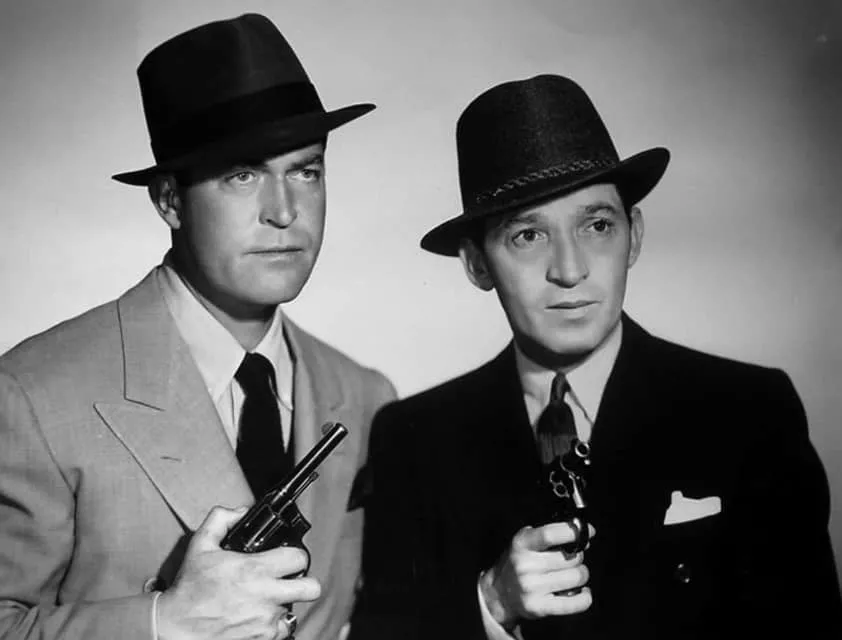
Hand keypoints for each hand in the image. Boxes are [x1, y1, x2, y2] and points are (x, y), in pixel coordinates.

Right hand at [157, 505, 320, 639]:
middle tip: (291, 580)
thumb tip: (241, 511)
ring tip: (268, 599)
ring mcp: (265, 622)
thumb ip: (221, 520)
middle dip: (304, 581)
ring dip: (285, 603)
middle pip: (311, 587)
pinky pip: (282, 630)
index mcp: (254, 570)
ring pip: (295, 609)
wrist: (177, 627)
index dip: (295, 554)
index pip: (298, 557)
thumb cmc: (190, 589)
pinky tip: (259, 616)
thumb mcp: (200, 545)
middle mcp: (265, 597)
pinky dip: (274, 624)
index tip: (287, 558)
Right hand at [479, 522, 593, 629]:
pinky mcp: (539, 608)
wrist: (499, 593)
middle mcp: (525, 565)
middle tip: (573, 559)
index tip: (588, 531)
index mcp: (522, 544)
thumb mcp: (525, 541)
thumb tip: (583, 536)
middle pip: (570, 559)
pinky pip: (575, 603)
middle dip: (578, 557)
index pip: (550, 535)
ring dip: (581, 575)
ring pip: (576, 578)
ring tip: (573, 575)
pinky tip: (582, 592)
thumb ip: (548, 534)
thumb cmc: (519, 562)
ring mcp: (532, 588)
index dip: (573, 532)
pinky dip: (585, 597)